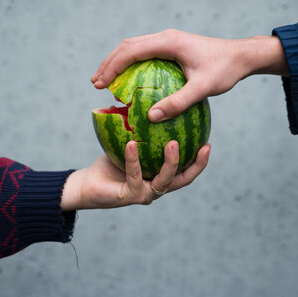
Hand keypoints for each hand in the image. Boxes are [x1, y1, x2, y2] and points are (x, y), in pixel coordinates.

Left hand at [60, 140, 210, 209]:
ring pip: (164, 180)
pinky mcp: (129, 196)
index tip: (209, 142)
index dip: (200, 161)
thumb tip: (153, 102)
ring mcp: (144, 194)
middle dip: (196, 164)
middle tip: (204, 145)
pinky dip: (134, 159)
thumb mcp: (130, 143)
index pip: (186, 171)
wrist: (88, 184)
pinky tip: (132, 143)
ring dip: (171, 162)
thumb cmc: (110, 163)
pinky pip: (135, 175)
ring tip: (172, 143)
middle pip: (183, 179)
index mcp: (161, 177)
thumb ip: (144, 131)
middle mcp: (157, 188)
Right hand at [91, 29, 287, 121]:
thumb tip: (152, 116)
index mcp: (168, 42)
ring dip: (117, 62)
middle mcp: (165, 38)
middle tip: (95, 84)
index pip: (131, 51)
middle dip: (109, 63)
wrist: (242, 56)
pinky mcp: (172, 47)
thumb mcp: (202, 88)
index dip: (112, 67)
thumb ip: (178, 102)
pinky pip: (145, 53)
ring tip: (104, 80)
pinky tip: (128, 79)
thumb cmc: (225, 70)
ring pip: (134, 47)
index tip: (99, 85)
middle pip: (127, 46)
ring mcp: (168, 41)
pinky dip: (131, 63)